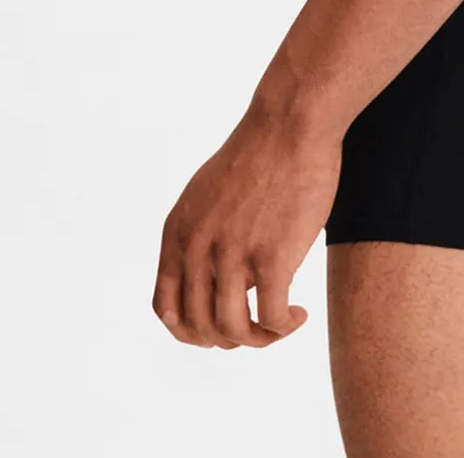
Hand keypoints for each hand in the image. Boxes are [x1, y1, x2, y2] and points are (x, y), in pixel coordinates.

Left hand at [152, 95, 342, 347]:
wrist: (290, 123)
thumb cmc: (259, 154)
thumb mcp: (208, 193)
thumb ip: (201, 235)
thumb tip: (213, 280)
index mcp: (178, 232)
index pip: (165, 308)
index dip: (188, 330)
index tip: (217, 328)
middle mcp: (197, 247)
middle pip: (198, 326)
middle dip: (226, 339)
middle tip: (255, 328)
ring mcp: (233, 254)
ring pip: (233, 330)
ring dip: (258, 339)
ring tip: (280, 324)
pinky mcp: (272, 257)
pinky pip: (270, 318)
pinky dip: (283, 327)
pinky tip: (298, 315)